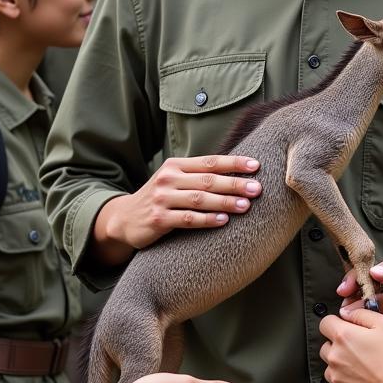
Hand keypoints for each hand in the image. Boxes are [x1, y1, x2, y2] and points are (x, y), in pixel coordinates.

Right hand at [94, 154, 261, 259]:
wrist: (124, 219)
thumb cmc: (160, 198)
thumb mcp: (174, 181)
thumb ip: (199, 176)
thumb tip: (239, 174)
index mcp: (176, 165)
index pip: (210, 161)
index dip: (234, 163)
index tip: (256, 165)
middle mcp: (169, 179)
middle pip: (208, 180)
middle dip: (235, 183)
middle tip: (257, 188)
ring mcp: (162, 199)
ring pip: (199, 199)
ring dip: (225, 202)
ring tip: (245, 205)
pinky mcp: (158, 219)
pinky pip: (187, 219)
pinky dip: (207, 219)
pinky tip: (223, 221)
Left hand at [319, 309, 382, 382]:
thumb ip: (362, 314)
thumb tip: (347, 313)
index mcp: (343, 336)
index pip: (325, 323)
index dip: (337, 322)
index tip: (349, 327)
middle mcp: (335, 357)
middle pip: (326, 346)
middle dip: (338, 345)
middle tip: (360, 348)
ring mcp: (337, 378)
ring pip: (330, 367)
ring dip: (341, 365)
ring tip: (363, 366)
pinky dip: (347, 382)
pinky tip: (365, 381)